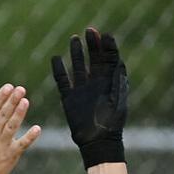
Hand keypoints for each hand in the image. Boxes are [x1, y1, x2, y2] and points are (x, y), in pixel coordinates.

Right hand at [0, 84, 40, 173]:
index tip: (8, 87)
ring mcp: (1, 146)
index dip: (0, 97)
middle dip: (11, 102)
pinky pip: (22, 145)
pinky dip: (29, 138)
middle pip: (3, 115)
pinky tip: (37, 128)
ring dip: (19, 114)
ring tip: (26, 101)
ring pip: (12, 127)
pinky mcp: (10, 156)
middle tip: (21, 89)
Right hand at [51, 27, 128, 167]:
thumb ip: (117, 78)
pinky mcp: (69, 99)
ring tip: (74, 39)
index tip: (103, 34)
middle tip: (89, 31)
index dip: (106, 45)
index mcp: (109, 81)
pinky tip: (55, 59)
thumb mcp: (118, 98)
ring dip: (76, 53)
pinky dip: (59, 71)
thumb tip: (118, 58)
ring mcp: (81, 90)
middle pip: (93, 58)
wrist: (98, 142)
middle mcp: (95, 83)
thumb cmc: (112, 123)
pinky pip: (62, 82)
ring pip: (77, 66)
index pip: (108, 58)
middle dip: (91, 44)